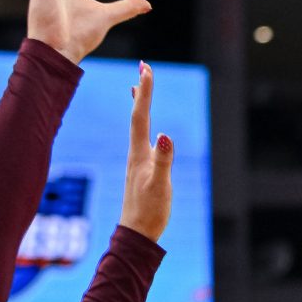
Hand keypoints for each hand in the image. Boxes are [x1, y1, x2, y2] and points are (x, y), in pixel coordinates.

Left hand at [118, 62, 172, 241]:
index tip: (146, 68)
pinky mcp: (142, 170)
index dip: (144, 92)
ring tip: (137, 89)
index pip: (141, 116)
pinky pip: (142, 139)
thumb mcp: (160, 185)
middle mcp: (136, 153)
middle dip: (141, 91)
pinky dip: (143, 125)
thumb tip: (165, 134)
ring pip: (138, 126)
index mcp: (140, 153)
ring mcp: (139, 162)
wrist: (137, 234)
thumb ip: (164, 160)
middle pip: (137, 116)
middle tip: (143, 68)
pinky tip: (146, 130)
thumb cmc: (149, 211)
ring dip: (139, 105)